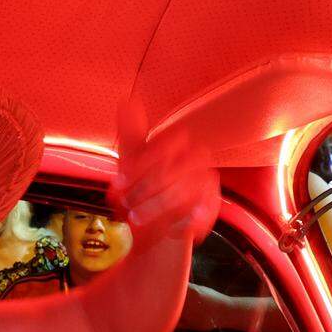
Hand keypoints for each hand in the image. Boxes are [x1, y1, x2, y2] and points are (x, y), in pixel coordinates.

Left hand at [113, 101, 218, 245]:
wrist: (157, 221)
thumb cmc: (145, 186)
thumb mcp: (132, 159)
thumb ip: (131, 133)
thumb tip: (126, 102)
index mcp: (177, 143)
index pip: (163, 146)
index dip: (139, 165)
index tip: (118, 181)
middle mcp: (196, 159)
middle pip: (173, 171)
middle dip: (145, 189)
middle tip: (125, 204)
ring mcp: (207, 183)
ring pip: (185, 193)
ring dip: (156, 209)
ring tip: (136, 220)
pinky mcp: (213, 205)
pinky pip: (203, 213)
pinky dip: (186, 222)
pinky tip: (171, 229)